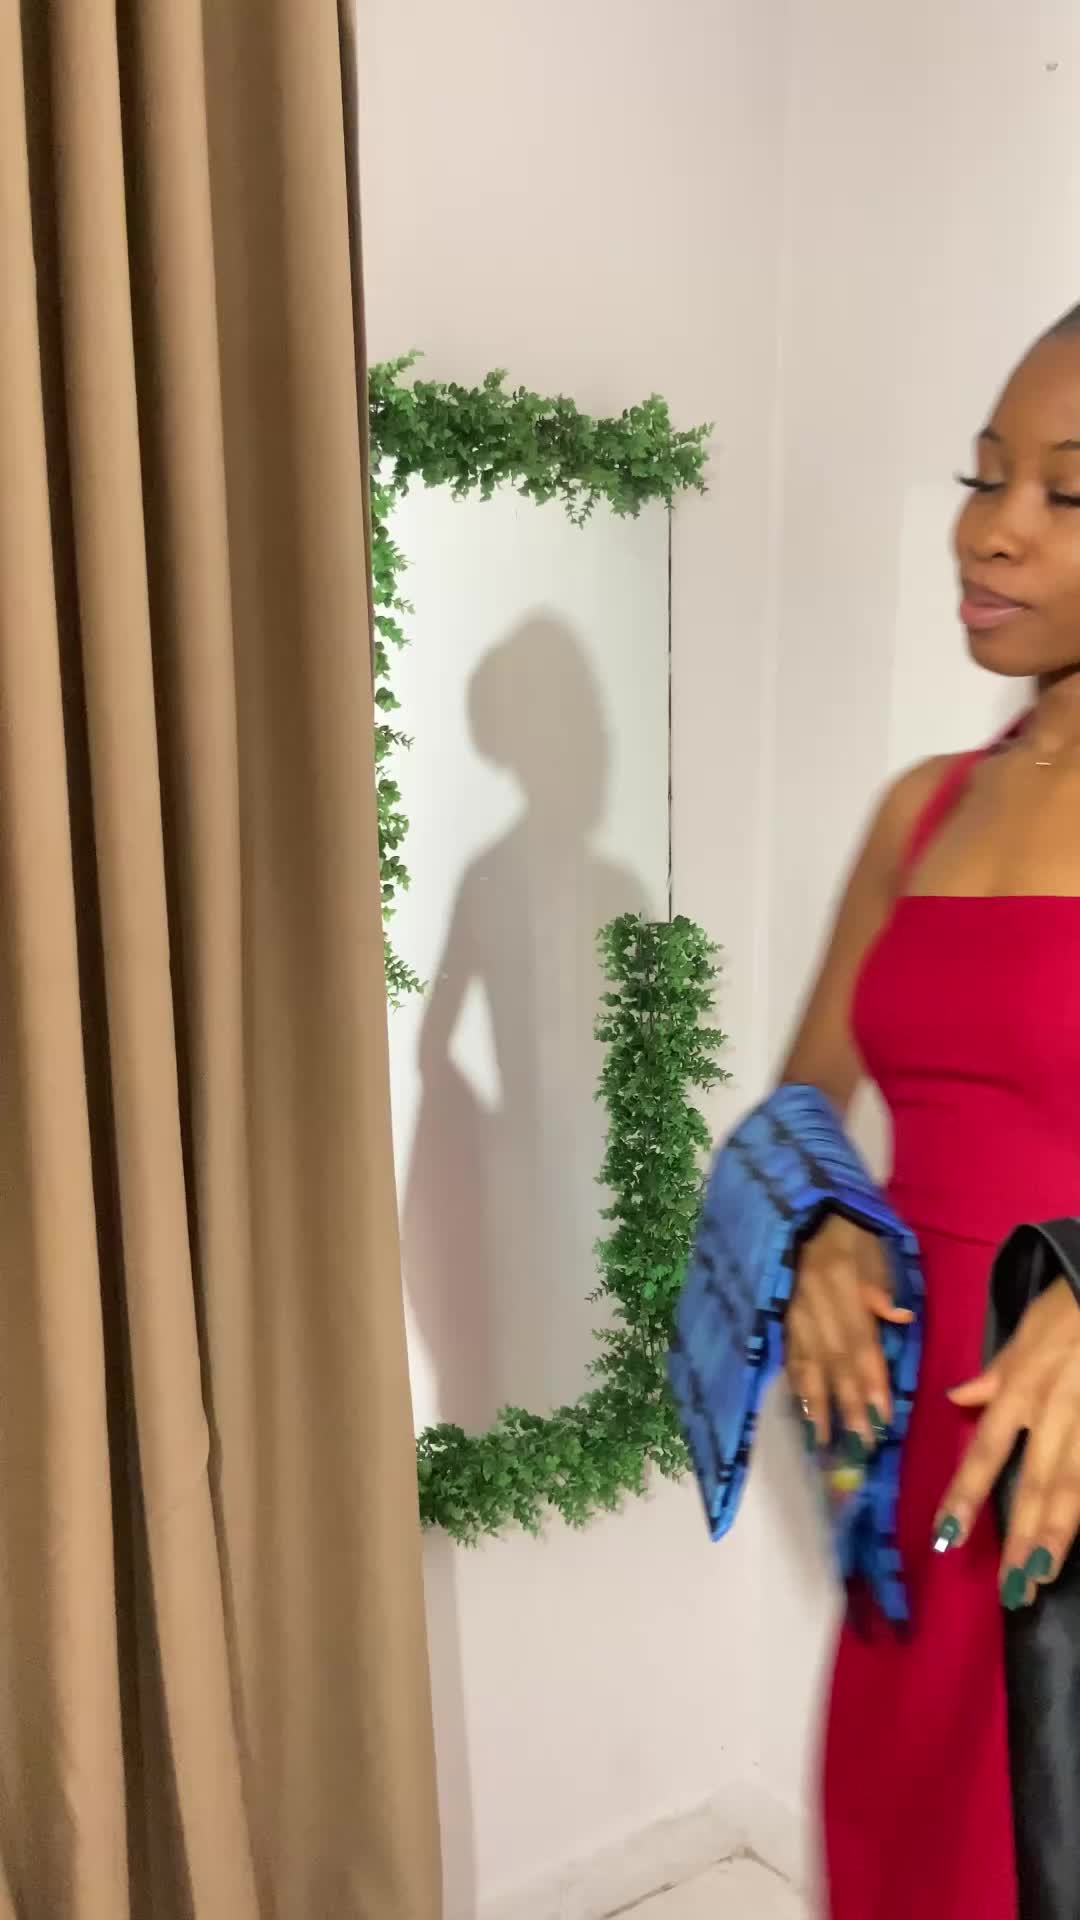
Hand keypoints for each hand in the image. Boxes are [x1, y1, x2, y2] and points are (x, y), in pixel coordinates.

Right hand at [785, 1213, 913, 1452]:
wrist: (805, 1209)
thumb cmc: (851, 1229)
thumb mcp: (876, 1246)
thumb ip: (884, 1284)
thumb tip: (900, 1319)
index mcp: (840, 1282)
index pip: (858, 1340)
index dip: (871, 1380)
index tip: (883, 1417)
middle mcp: (813, 1302)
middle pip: (832, 1361)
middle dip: (847, 1405)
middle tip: (860, 1443)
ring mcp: (792, 1311)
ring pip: (805, 1363)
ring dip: (817, 1405)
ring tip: (825, 1441)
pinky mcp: (780, 1316)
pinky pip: (788, 1355)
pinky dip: (796, 1385)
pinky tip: (803, 1410)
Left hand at [934, 1278, 1079, 1605]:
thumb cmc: (1071, 1307)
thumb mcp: (1025, 1332)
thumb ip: (997, 1373)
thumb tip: (958, 1397)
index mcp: (1021, 1390)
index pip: (987, 1452)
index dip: (967, 1495)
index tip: (947, 1536)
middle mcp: (1053, 1412)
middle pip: (1035, 1482)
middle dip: (1022, 1537)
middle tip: (1011, 1588)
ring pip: (1075, 1485)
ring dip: (1058, 1534)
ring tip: (1043, 1577)